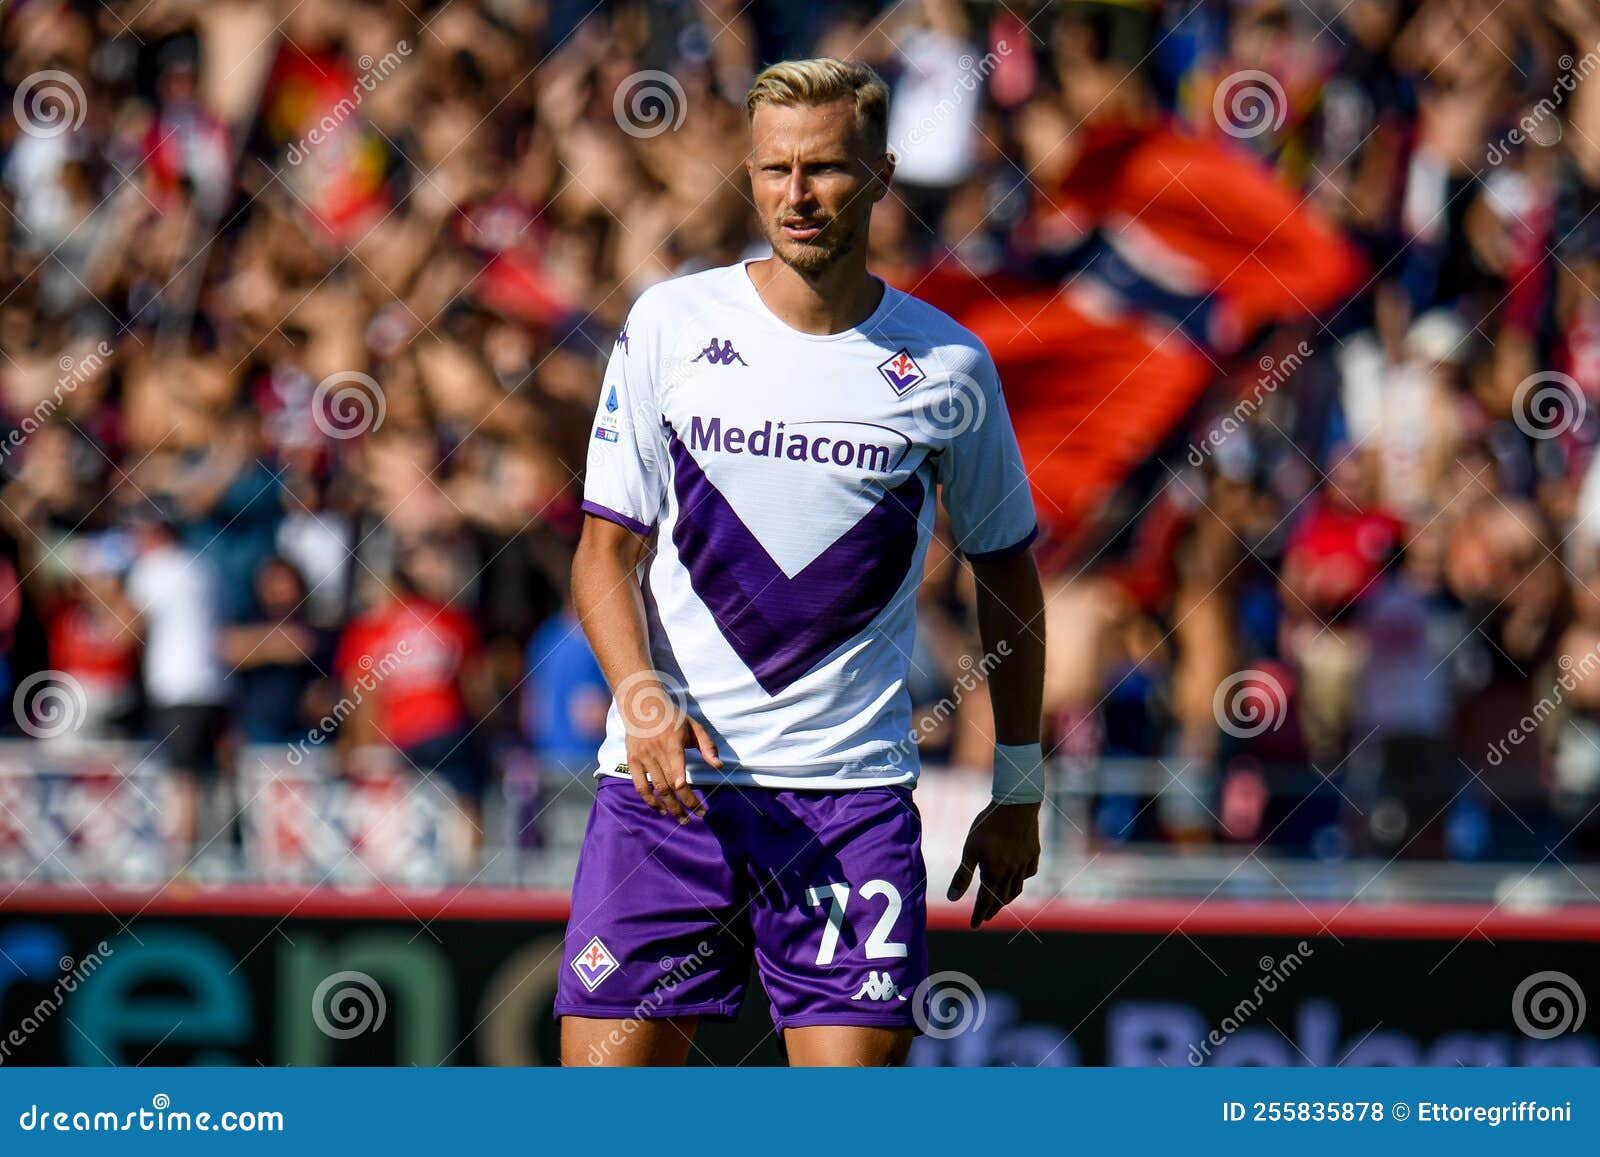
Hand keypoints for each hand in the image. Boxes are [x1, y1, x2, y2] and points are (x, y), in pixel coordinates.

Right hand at [624, 697, 721, 823]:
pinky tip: (661, 809)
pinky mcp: (632, 761)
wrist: (641, 706)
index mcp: (672, 742)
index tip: (695, 803)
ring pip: (656, 788)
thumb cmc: (673, 717)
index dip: (685, 789)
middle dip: (684, 804)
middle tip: (696, 817)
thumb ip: (708, 746)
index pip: (678, 771)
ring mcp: (643, 757)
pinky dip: (650, 800)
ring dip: (669, 806)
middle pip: (670, 785)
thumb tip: (719, 766)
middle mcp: (656, 752)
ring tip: (682, 818)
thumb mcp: (694, 727)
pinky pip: (640, 786)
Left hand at [947, 801, 1041, 927]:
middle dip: (992, 909)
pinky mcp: (1034, 853)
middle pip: (1002, 898)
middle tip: (985, 917)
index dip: (978, 914)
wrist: (1016, 804)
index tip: (973, 925)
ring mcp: (1025, 863)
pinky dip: (1022, 880)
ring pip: (1017, 888)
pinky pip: (1028, 873)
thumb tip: (952, 899)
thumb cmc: (988, 824)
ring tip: (1000, 902)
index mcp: (995, 873)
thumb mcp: (970, 849)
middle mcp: (1012, 872)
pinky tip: (1018, 878)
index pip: (985, 901)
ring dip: (1006, 899)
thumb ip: (962, 875)